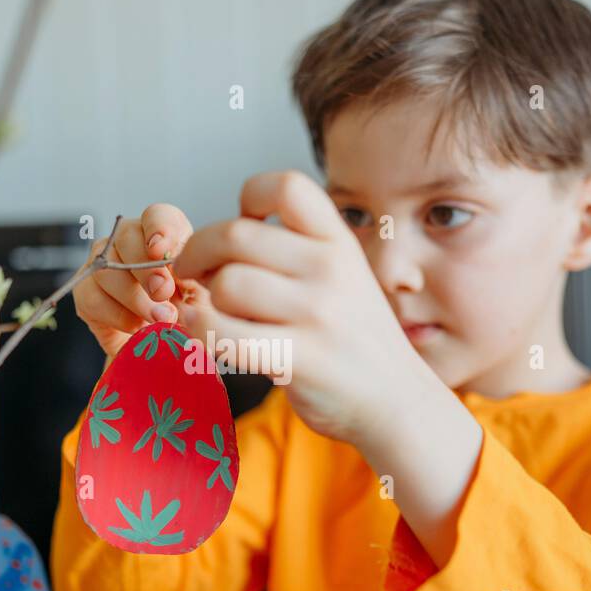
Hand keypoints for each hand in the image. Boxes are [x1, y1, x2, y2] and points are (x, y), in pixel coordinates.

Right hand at [73, 204, 193, 358]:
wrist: (158, 343)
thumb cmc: (183, 311)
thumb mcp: (198, 295)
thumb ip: (194, 283)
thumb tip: (185, 281)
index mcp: (161, 233)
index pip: (157, 216)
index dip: (159, 229)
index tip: (161, 251)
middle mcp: (126, 241)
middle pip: (126, 238)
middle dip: (146, 268)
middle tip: (164, 293)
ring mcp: (101, 264)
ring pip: (107, 270)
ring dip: (135, 298)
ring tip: (159, 319)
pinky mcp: (84, 292)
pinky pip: (94, 299)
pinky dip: (119, 316)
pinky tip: (138, 327)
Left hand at [172, 170, 426, 443]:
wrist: (397, 403)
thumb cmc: (353, 341)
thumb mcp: (343, 278)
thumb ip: (292, 254)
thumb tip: (212, 242)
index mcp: (339, 242)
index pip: (284, 187)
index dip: (250, 199)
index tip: (244, 226)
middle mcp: (331, 269)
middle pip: (234, 235)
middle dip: (198, 253)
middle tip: (193, 274)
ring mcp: (317, 314)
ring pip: (226, 283)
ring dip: (207, 300)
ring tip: (219, 315)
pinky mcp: (299, 359)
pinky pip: (223, 334)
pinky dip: (201, 332)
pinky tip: (205, 336)